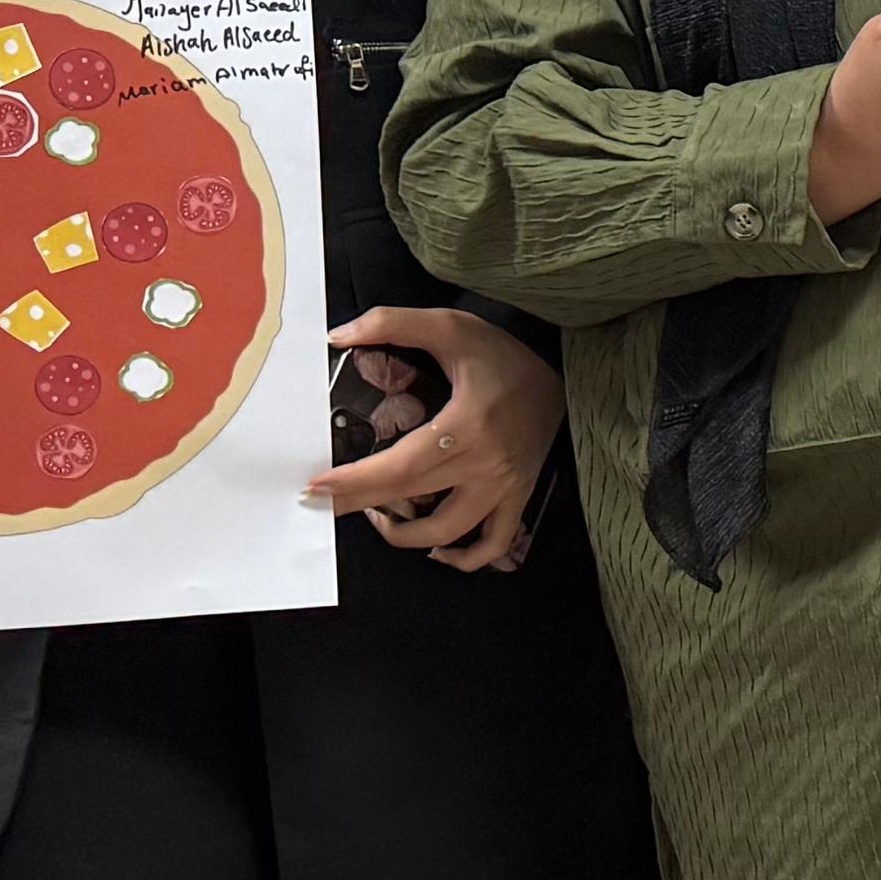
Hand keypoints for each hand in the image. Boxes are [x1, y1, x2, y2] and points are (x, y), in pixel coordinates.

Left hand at [307, 306, 563, 569]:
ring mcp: (505, 487)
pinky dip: (464, 557)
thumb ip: (393, 322)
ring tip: (377, 518)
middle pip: (412, 498)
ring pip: (450, 531)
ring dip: (406, 535)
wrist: (563, 371)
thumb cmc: (503, 352)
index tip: (317, 487)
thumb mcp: (450, 326)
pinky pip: (493, 544)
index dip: (356, 481)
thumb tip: (338, 335)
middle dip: (359, 504)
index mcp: (467, 426)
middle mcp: (486, 465)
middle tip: (322, 504)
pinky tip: (437, 550)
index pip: (400, 466)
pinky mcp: (518, 497)